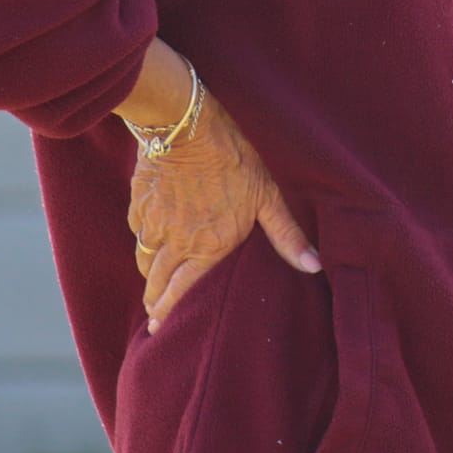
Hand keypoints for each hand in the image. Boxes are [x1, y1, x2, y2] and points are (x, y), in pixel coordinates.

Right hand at [124, 73, 318, 334]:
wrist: (187, 125)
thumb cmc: (233, 158)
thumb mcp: (267, 196)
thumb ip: (286, 235)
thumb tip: (315, 266)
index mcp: (208, 247)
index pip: (182, 292)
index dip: (169, 312)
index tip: (160, 327)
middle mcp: (176, 243)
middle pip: (156, 282)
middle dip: (154, 300)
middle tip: (153, 313)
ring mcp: (153, 224)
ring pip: (144, 259)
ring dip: (148, 273)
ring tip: (151, 281)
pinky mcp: (139, 203)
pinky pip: (137, 230)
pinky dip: (142, 239)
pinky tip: (148, 237)